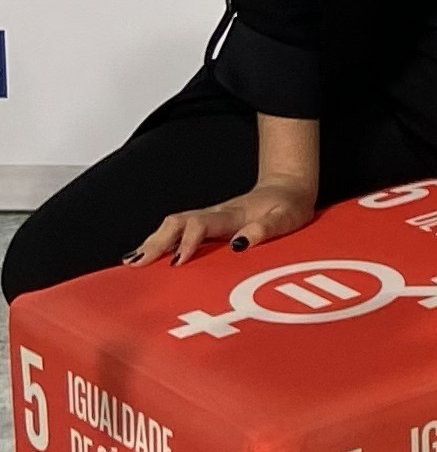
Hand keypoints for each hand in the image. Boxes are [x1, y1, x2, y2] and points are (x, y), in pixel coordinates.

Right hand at [128, 177, 317, 268]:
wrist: (290, 187)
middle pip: (176, 223)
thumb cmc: (289, 206)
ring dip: (152, 242)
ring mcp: (209, 218)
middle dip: (155, 242)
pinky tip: (145, 257)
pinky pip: (177, 231)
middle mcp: (215, 214)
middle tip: (136, 264)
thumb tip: (239, 244)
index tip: (176, 263)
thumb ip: (265, 229)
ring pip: (172, 226)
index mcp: (232, 214)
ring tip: (132, 263)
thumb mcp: (287, 218)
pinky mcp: (208, 225)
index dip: (186, 242)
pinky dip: (159, 243)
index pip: (200, 224)